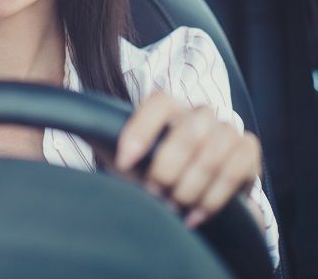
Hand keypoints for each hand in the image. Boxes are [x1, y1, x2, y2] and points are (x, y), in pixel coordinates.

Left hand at [114, 91, 261, 227]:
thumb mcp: (121, 154)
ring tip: (173, 206)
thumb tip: (70, 120)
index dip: (141, 130)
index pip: (159, 103)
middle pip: (188, 129)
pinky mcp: (248, 150)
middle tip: (152, 193)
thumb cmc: (149, 170)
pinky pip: (237, 169)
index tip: (123, 162)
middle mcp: (199, 112)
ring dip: (190, 185)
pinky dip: (214, 196)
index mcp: (168, 107)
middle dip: (167, 167)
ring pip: (214, 151)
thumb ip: (100, 134)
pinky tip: (195, 214)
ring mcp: (227, 129)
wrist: (187, 192)